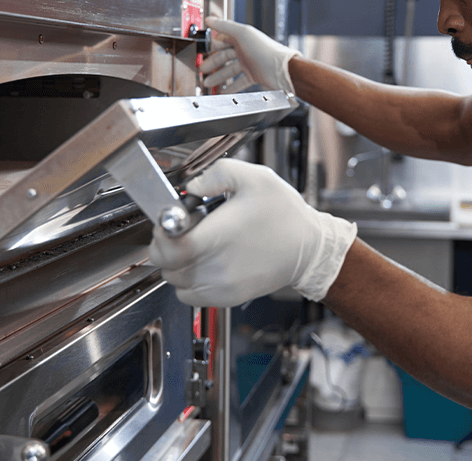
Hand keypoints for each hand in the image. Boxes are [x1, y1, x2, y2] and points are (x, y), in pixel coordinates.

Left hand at [148, 159, 356, 306]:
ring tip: (201, 242)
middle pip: (165, 264)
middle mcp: (216, 267)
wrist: (310, 249)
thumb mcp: (255, 178)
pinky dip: (187, 279)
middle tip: (188, 226)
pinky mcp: (226, 298)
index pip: (168, 248)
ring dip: (177, 261)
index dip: (161, 232)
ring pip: (174, 279)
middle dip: (168, 242)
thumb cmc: (285, 215)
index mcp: (218, 238)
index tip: (172, 219)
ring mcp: (221, 286)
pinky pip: (187, 294)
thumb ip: (216, 173)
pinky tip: (205, 260)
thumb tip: (191, 186)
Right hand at [199, 17, 298, 93]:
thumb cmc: (266, 51)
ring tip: (208, 83)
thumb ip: (224, 26)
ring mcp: (250, 63)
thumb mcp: (242, 34)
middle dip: (212, 64)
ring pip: (229, 71)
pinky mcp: (254, 76)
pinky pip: (239, 82)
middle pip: (224, 57)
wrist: (282, 71)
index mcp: (242, 37)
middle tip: (202, 70)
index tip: (201, 50)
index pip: (222, 40)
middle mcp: (245, 50)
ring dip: (218, 77)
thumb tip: (210, 19)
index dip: (211, 46)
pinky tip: (222, 92)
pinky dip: (230, 87)